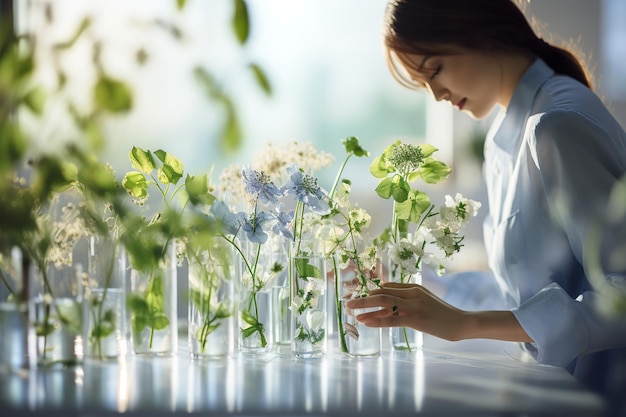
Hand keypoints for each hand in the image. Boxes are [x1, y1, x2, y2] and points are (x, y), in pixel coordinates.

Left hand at [345, 282, 466, 340]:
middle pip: (381, 293)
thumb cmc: (442, 314)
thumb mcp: (424, 301)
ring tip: (351, 310)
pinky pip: (392, 319)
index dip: (370, 293)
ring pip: (384, 303)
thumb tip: (385, 304)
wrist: (462, 322)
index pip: (386, 288)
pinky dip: (376, 320)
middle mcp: (412, 293)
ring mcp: (414, 305)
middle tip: (347, 302)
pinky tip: (365, 321)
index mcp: (413, 287)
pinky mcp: (416, 319)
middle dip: (363, 297)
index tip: (357, 299)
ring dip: (365, 306)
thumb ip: (406, 300)